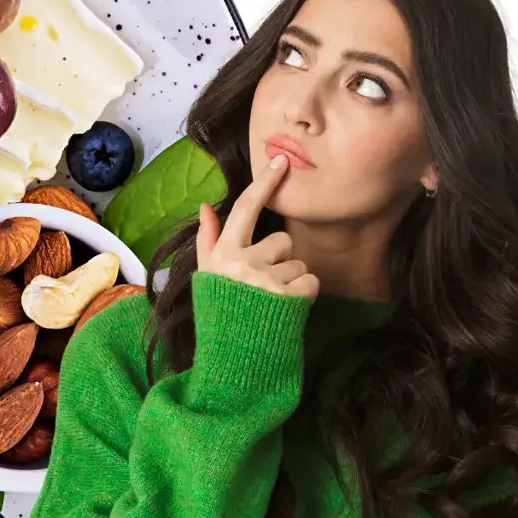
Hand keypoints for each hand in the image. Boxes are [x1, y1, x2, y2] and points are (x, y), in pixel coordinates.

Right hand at [197, 155, 319, 301]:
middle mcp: (245, 262)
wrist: (233, 358)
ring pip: (299, 263)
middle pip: (282, 241)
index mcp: (224, 253)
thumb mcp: (207, 275)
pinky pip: (310, 282)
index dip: (265, 183)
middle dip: (280, 260)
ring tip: (273, 301)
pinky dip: (304, 296)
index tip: (281, 160)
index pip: (246, 208)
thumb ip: (208, 239)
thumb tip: (206, 206)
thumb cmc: (220, 312)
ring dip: (292, 281)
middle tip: (265, 284)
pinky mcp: (290, 297)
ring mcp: (268, 279)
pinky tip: (287, 309)